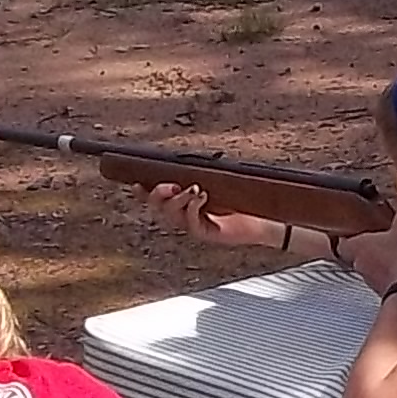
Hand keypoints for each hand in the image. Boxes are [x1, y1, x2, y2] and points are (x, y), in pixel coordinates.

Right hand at [143, 179, 262, 247]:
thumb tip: (188, 163)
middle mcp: (182, 216)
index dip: (143, 192)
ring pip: (172, 213)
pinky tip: (201, 196)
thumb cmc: (240, 200)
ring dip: (179, 199)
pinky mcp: (203, 234)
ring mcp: (191, 226)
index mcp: (182, 203)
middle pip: (158, 206)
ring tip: (193, 188)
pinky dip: (193, 207)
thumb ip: (201, 176)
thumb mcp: (218, 184)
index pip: (156, 198)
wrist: (261, 220)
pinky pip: (190, 221)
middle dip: (159, 193)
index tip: (136, 183)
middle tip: (171, 184)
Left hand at [342, 222, 396, 296]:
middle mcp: (357, 263)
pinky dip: (386, 272)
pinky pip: (379, 278)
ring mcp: (367, 278)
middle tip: (376, 239)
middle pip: (353, 253)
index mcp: (356, 245)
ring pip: (366, 266)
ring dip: (375, 260)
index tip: (353, 229)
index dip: (347, 235)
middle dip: (365, 247)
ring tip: (389, 252)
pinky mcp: (380, 289)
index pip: (341, 240)